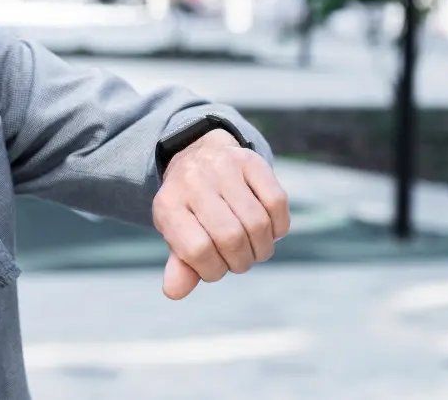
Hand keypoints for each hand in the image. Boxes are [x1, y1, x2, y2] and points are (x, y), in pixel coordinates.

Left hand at [154, 128, 290, 299]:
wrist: (199, 155)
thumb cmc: (190, 207)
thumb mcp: (177, 234)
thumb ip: (181, 264)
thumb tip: (174, 292)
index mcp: (168, 204)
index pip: (197, 250)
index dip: (212, 270)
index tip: (215, 269)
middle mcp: (193, 181)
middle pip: (231, 237)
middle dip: (241, 261)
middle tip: (240, 262)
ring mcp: (222, 167)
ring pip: (257, 222)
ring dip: (262, 248)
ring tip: (255, 249)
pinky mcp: (251, 160)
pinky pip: (277, 202)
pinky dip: (278, 227)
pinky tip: (270, 231)